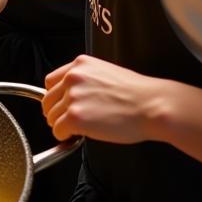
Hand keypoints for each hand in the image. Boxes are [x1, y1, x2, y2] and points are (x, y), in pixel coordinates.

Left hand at [43, 56, 159, 143]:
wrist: (154, 106)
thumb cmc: (138, 94)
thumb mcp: (106, 73)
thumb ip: (85, 80)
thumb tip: (71, 94)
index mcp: (80, 64)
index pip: (51, 82)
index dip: (56, 97)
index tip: (62, 105)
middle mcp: (72, 78)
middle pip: (47, 100)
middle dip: (57, 112)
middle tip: (69, 121)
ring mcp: (73, 97)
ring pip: (52, 117)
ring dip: (62, 125)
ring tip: (80, 129)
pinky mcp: (75, 117)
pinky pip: (58, 131)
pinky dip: (65, 137)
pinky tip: (78, 136)